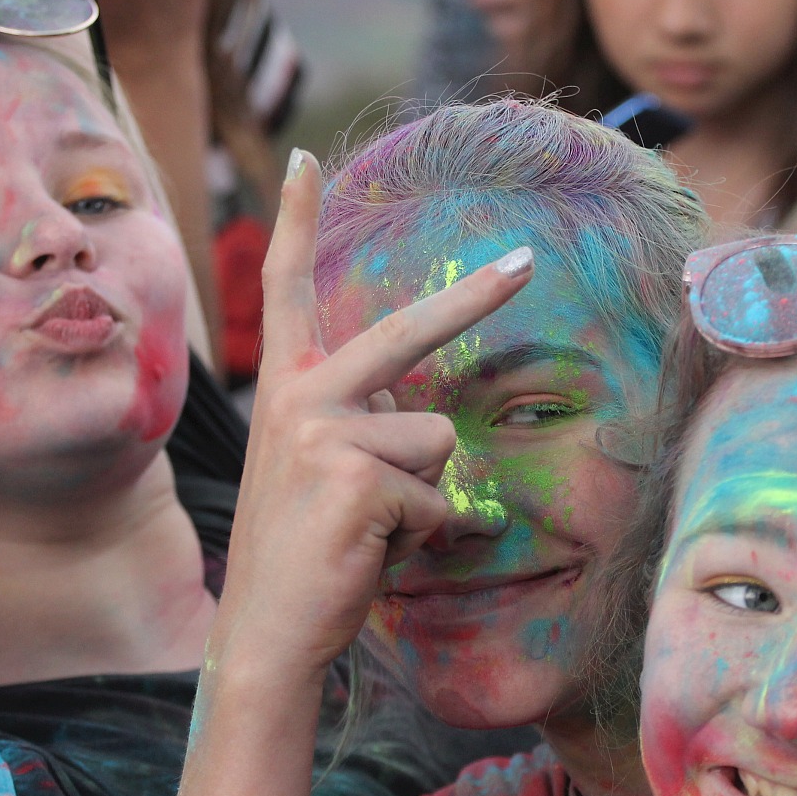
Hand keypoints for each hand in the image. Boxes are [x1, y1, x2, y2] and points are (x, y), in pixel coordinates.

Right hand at [211, 151, 532, 678]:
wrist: (266, 635)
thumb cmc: (306, 556)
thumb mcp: (320, 474)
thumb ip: (362, 428)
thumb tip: (424, 421)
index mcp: (286, 390)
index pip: (288, 290)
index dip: (294, 222)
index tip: (305, 160)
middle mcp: (299, 398)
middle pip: (405, 331)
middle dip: (474, 296)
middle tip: (529, 261)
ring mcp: (325, 434)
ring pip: (437, 441)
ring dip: (423, 496)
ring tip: (371, 532)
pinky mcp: (357, 479)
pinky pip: (437, 499)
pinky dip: (421, 536)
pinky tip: (371, 555)